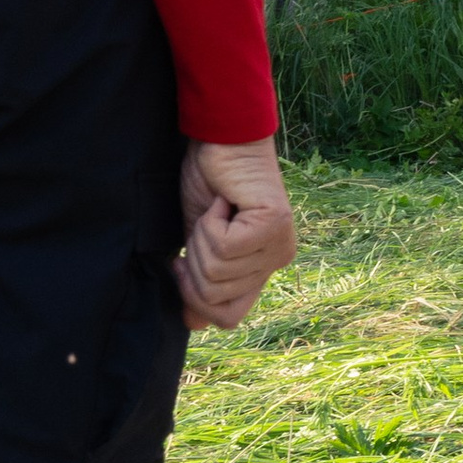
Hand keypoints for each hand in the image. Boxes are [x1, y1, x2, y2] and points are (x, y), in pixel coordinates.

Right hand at [178, 138, 297, 332]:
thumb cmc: (208, 183)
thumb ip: (199, 280)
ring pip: (218, 272)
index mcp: (261, 269)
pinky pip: (224, 247)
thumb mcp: (196, 241)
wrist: (219, 139)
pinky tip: (223, 201)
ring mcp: (279, 244)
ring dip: (202, 237)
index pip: (228, 318)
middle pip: (216, 298)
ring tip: (217, 209)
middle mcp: (277, 261)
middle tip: (205, 224)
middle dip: (194, 262)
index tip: (183, 261)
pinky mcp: (274, 224)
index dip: (195, 298)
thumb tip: (192, 323)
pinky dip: (210, 222)